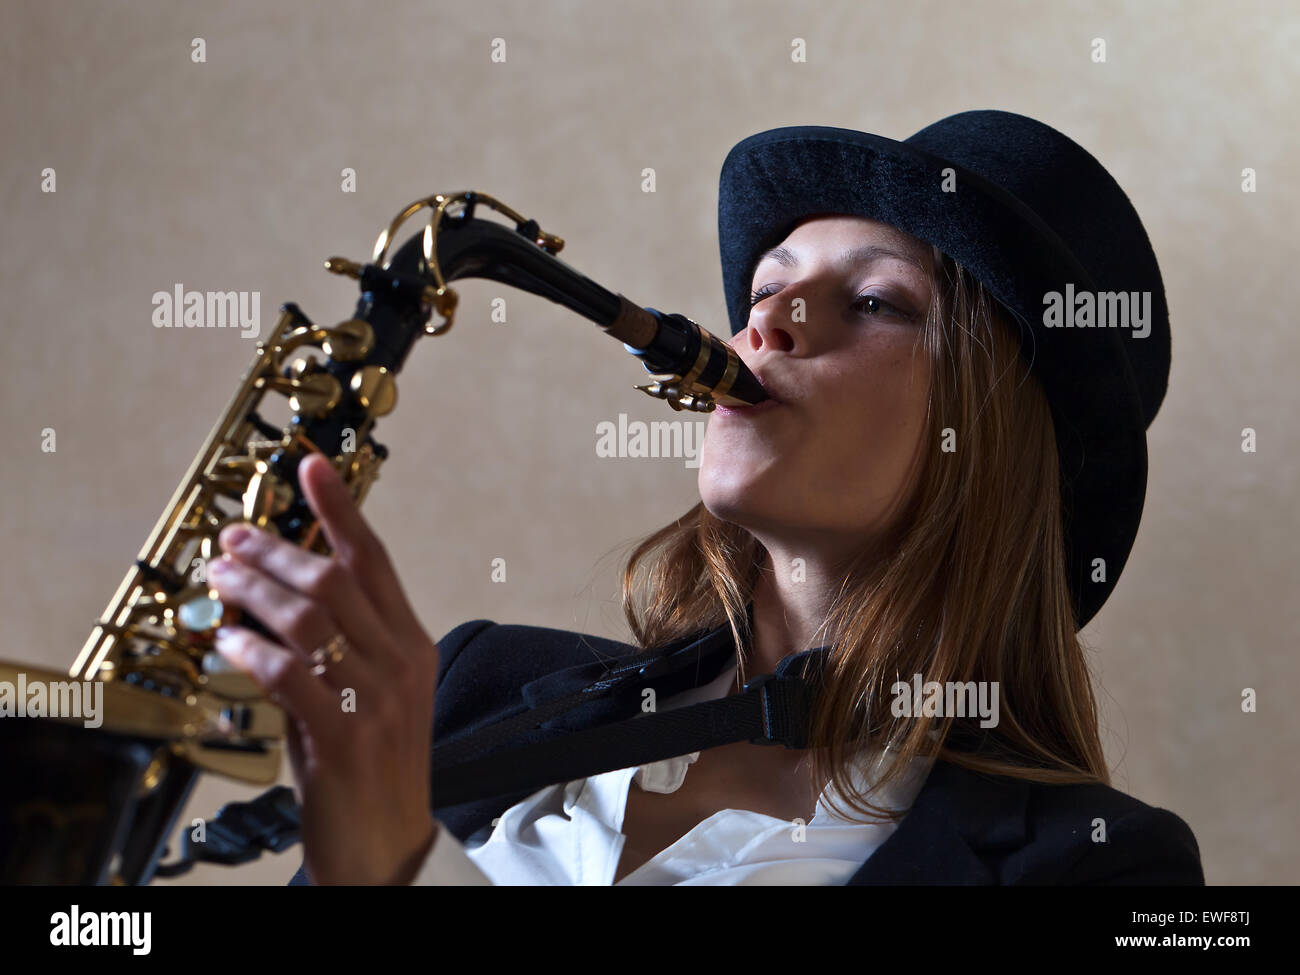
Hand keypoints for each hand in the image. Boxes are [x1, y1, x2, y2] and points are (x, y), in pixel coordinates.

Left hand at [208, 452, 440, 883]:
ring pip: (308, 618)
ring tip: (220, 578)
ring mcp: (375, 700)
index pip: (375, 560)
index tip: (312, 467)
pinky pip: (289, 674)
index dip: (340, 508)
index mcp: (412, 645)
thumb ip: (345, 642)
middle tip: (235, 538)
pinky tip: (227, 637)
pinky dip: (251, 648)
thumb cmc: (376, 766)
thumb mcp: (376, 692)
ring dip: (254, 589)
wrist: (387, 842)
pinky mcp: (342, 737)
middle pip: (335, 579)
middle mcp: (399, 664)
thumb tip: (286, 590)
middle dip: (276, 551)